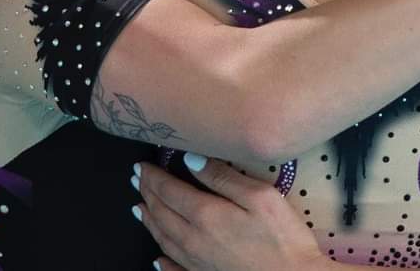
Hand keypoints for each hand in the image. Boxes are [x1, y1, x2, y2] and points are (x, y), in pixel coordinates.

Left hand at [135, 157, 325, 270]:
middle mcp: (194, 241)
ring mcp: (197, 264)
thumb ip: (224, 177)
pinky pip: (175, 270)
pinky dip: (162, 262)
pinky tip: (157, 259)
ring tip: (139, 208)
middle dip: (147, 194)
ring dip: (149, 221)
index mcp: (206, 215)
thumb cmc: (283, 238)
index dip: (153, 177)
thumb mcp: (260, 196)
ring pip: (163, 240)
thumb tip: (192, 160)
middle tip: (136, 180)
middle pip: (162, 214)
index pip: (169, 191)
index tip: (141, 166)